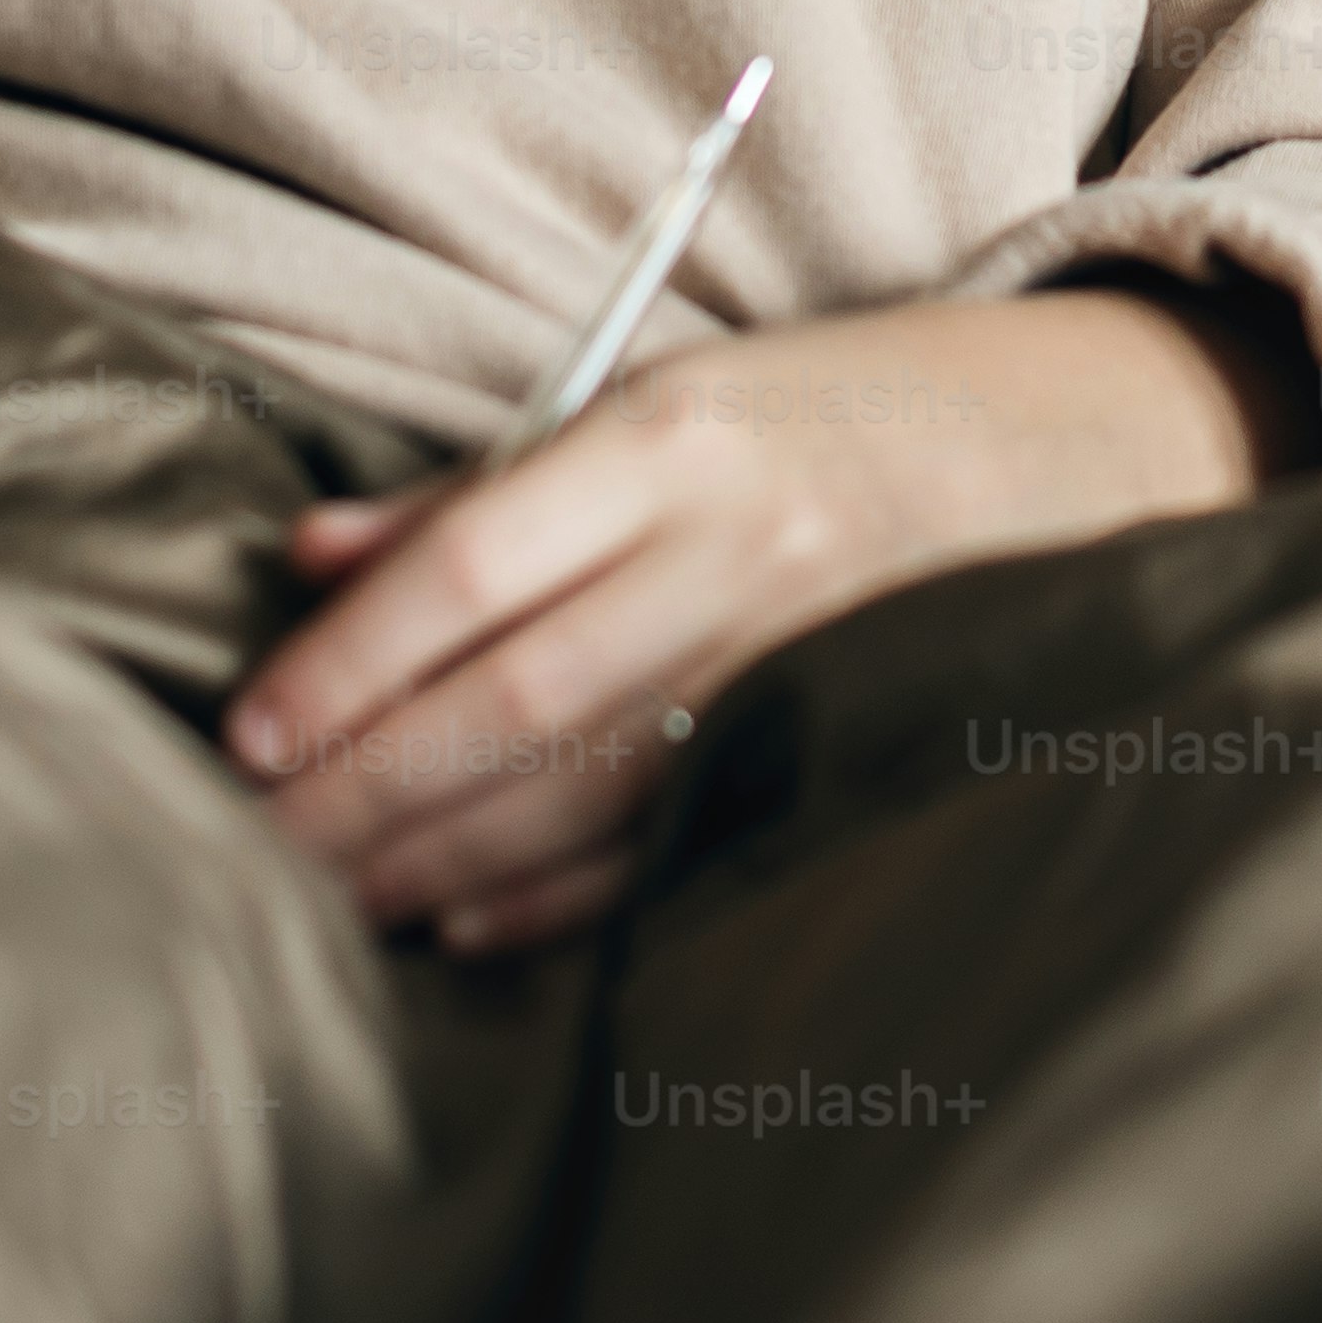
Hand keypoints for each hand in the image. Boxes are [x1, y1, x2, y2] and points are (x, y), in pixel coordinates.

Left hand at [226, 286, 1281, 958]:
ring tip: (327, 899)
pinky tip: (462, 922)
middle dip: (369, 786)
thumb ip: (480, 492)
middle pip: (517, 692)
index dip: (353, 657)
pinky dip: (556, 895)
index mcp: (679, 433)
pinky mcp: (839, 733)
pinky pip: (672, 837)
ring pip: (586, 784)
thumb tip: (307, 559)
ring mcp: (802, 650)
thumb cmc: (825, 413)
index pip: (477, 559)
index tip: (249, 733)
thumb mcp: (659, 400)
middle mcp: (740, 543)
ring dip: (440, 857)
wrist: (1071, 439)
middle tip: (257, 848)